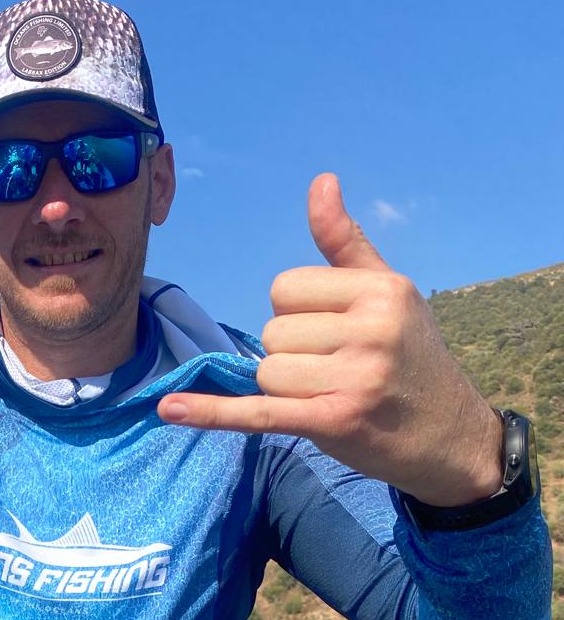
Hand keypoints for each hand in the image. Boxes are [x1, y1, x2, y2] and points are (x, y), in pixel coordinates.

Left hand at [158, 174, 502, 505]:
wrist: (450, 437)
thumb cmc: (412, 358)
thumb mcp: (388, 292)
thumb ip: (345, 243)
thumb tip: (320, 182)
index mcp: (381, 290)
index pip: (284, 290)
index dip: (296, 314)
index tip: (333, 335)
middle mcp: (372, 330)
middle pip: (273, 333)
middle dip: (291, 354)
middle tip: (336, 371)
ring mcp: (354, 378)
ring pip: (266, 373)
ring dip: (285, 389)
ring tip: (331, 394)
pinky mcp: (334, 422)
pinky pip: (257, 412)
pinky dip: (212, 412)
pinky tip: (169, 410)